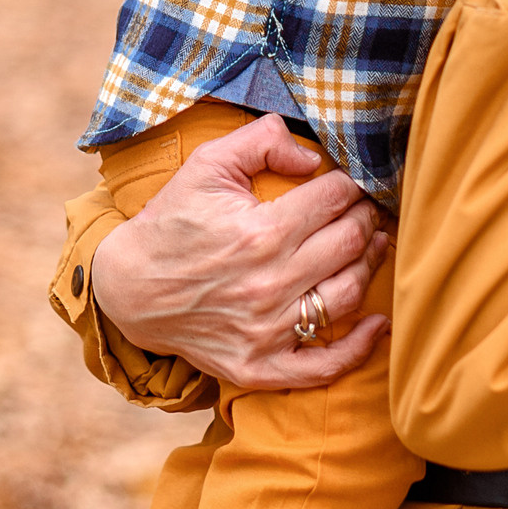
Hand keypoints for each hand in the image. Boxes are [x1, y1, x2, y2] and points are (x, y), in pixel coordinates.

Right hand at [91, 113, 390, 389]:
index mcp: (261, 232)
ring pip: (347, 295)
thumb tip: (314, 157)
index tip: (352, 180)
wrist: (129, 288)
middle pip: (350, 242)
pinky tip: (379, 324)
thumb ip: (261, 141)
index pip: (334, 199)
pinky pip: (324, 366)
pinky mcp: (260, 366)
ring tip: (375, 246)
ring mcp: (267, 331)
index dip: (351, 183)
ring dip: (370, 265)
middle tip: (366, 208)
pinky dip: (359, 348)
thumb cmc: (171, 221)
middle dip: (366, 217)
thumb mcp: (206, 164)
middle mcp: (270, 283)